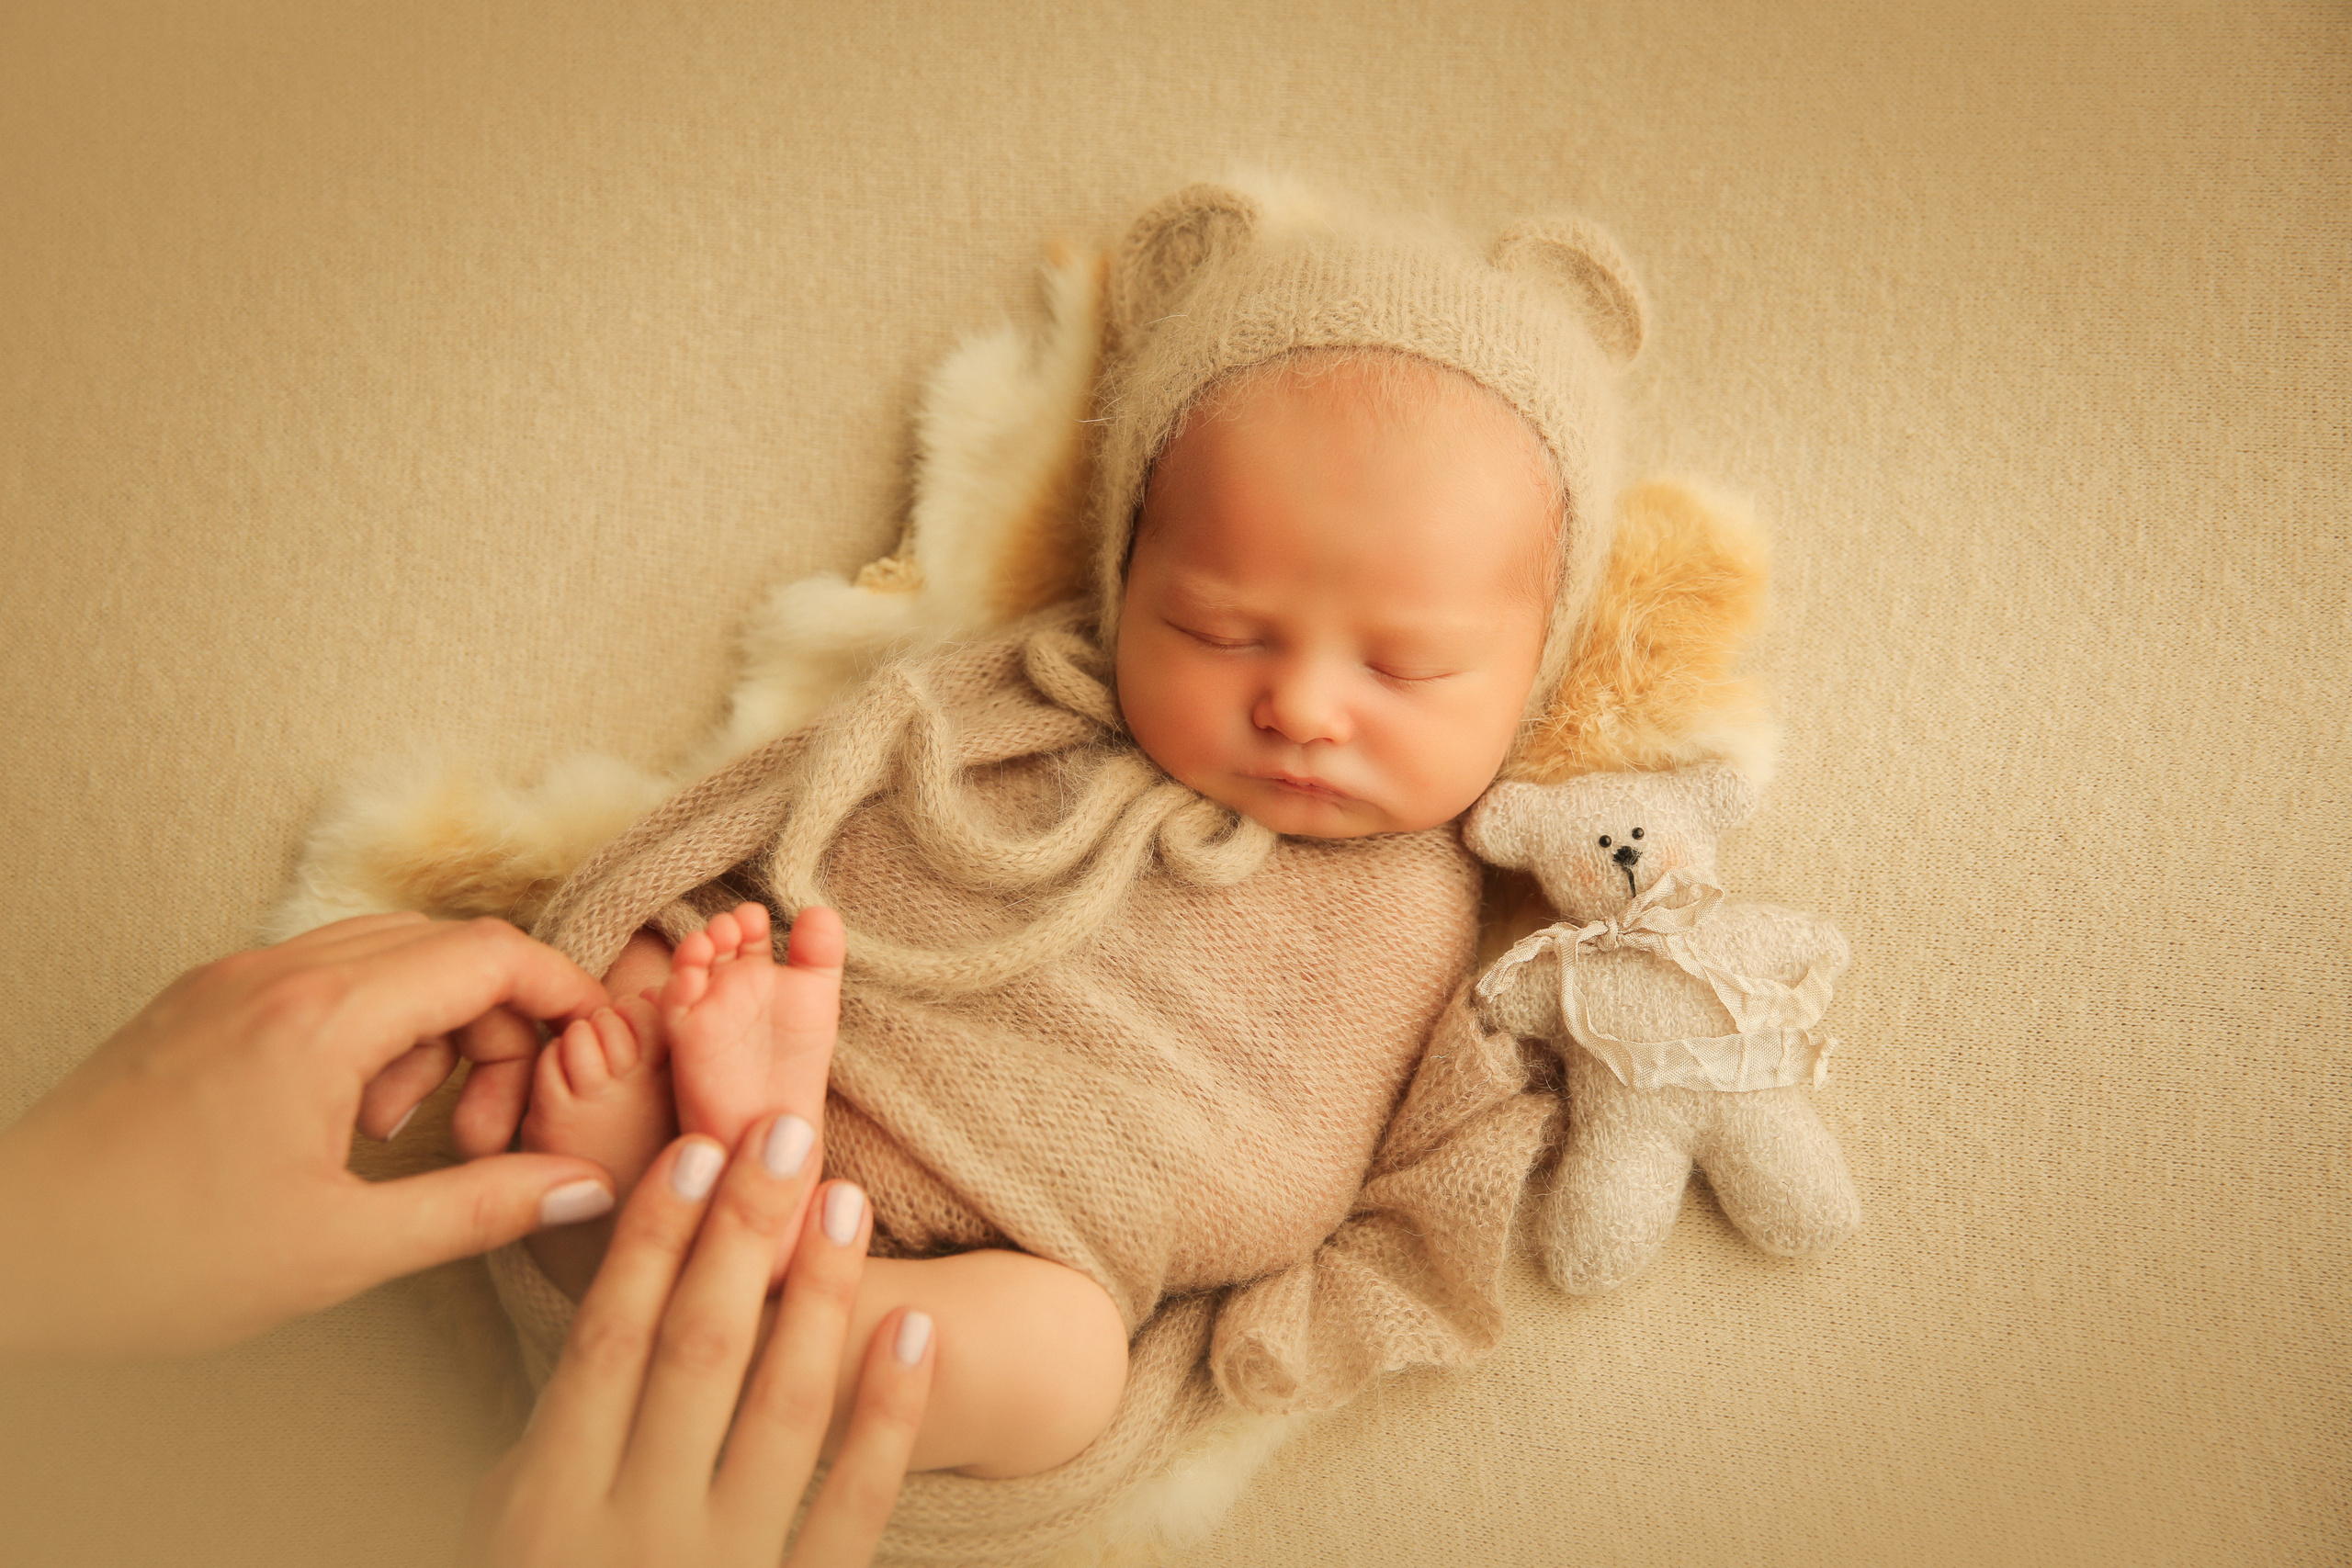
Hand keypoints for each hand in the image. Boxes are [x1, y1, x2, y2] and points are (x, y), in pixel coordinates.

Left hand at [0, 913, 618, 1360]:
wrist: (8, 1254)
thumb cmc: (153, 1258)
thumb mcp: (339, 1249)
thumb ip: (478, 1207)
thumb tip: (582, 1188)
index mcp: (323, 1019)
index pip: (490, 952)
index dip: (563, 991)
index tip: (592, 1047)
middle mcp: (280, 972)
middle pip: (447, 947)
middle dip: (498, 1026)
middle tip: (487, 1127)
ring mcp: (233, 977)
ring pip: (387, 956)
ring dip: (430, 1029)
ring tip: (397, 1132)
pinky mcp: (202, 999)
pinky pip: (324, 975)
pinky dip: (367, 1029)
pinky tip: (341, 1116)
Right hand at [464, 1121, 932, 1567]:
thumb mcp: (490, 1541)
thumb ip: (541, 1450)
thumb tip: (598, 1326)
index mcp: (544, 1510)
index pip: (606, 1345)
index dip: (650, 1241)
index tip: (693, 1150)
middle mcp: (631, 1535)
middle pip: (698, 1351)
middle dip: (743, 1233)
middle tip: (785, 1128)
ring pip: (782, 1411)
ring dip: (819, 1298)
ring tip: (847, 1202)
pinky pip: (851, 1508)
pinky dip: (888, 1419)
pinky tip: (914, 1333)